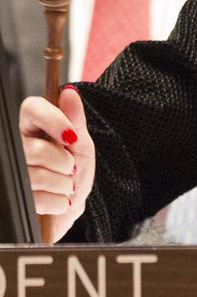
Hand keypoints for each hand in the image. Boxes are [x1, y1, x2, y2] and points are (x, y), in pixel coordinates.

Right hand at [19, 86, 94, 241]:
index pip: (31, 108)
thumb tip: (69, 93)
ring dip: (63, 185)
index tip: (71, 137)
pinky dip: (58, 202)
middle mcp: (17, 147)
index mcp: (32, 127)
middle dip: (64, 163)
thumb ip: (75, 119)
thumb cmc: (75, 170)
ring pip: (38, 176)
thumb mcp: (81, 144)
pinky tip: (59, 200)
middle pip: (36, 149)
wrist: (72, 203)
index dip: (53, 121)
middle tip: (70, 168)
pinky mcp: (14, 198)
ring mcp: (14, 173)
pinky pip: (38, 199)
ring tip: (66, 185)